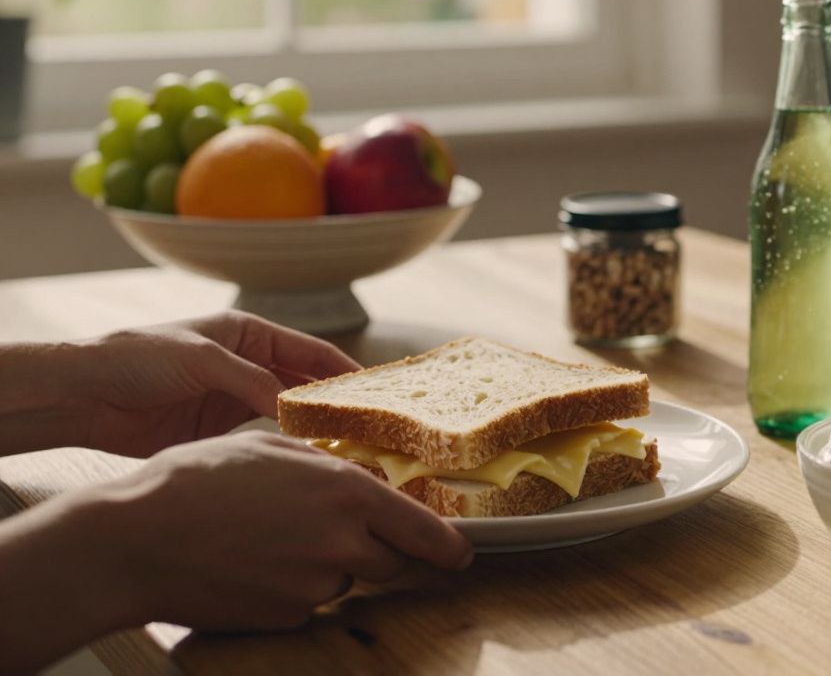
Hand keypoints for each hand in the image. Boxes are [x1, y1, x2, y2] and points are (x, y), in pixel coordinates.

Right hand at [0, 433, 470, 670]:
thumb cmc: (197, 481)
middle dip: (380, 550)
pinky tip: (253, 562)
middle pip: (392, 562)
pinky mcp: (285, 616)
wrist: (134, 539)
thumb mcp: (273, 451)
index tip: (460, 553)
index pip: (424, 532)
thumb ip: (330, 467)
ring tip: (273, 537)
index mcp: (347, 494)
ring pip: (345, 579)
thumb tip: (363, 480)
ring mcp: (313, 585)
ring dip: (329, 564)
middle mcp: (341, 544)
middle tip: (342, 533)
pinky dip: (292, 586)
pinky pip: (307, 601)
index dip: (448, 546)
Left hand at [33, 311, 358, 455]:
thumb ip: (252, 382)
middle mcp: (248, 365)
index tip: (376, 393)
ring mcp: (234, 399)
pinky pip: (263, 438)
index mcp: (248, 334)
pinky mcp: (218, 430)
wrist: (82, 396)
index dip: (344, 371)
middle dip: (336, 404)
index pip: (311, 352)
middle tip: (370, 429)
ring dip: (314, 430)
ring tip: (347, 450)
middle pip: (305, 385)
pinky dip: (285, 449)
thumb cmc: (137, 358)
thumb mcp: (202, 360)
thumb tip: (295, 410)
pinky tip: (305, 464)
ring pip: (289, 415)